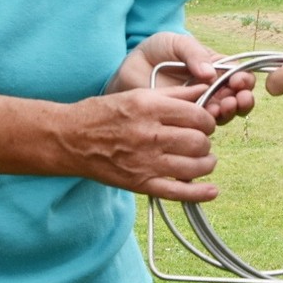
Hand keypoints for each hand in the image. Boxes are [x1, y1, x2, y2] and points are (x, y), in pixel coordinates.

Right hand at [69, 84, 227, 202]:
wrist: (69, 139)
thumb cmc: (102, 114)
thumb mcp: (136, 95)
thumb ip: (173, 94)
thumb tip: (203, 88)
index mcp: (150, 108)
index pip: (197, 115)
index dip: (207, 119)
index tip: (203, 122)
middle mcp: (149, 135)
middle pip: (199, 141)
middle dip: (206, 140)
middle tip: (200, 140)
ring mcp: (145, 161)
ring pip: (194, 165)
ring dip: (206, 162)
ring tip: (204, 159)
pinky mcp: (140, 183)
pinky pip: (177, 191)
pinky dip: (199, 193)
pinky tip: (212, 190)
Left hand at [111, 32, 255, 124]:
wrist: (129, 69)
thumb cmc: (156, 51)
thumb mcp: (177, 43)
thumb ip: (194, 53)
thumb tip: (211, 74)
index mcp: (216, 67)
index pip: (239, 74)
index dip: (244, 79)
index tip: (238, 80)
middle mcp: (214, 87)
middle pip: (238, 97)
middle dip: (242, 98)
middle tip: (236, 97)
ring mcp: (202, 105)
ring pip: (226, 113)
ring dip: (231, 111)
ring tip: (224, 106)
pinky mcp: (187, 119)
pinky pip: (205, 125)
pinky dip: (212, 122)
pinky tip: (209, 116)